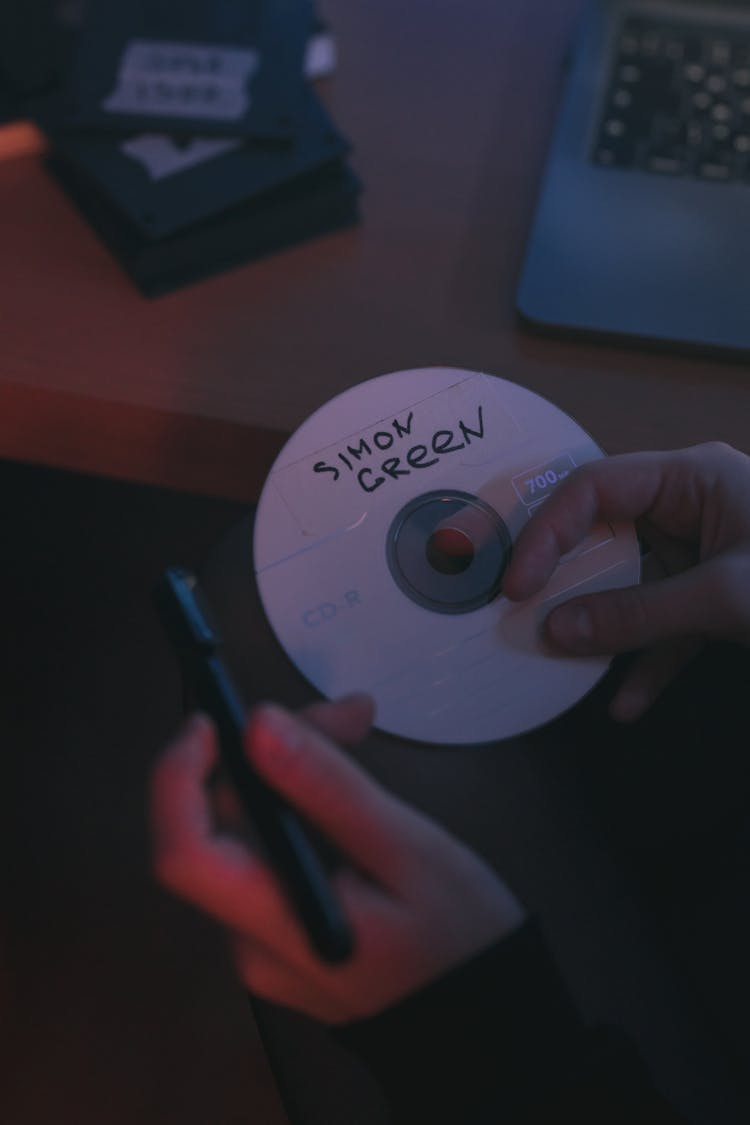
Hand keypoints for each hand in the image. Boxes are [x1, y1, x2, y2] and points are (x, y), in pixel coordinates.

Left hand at [150, 696, 524, 1023]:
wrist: (492, 1022)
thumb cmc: (462, 941)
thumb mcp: (407, 850)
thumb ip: (327, 789)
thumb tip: (256, 725)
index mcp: (278, 929)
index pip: (183, 856)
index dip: (178, 780)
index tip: (211, 721)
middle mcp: (253, 944)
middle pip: (223, 828)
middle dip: (269, 755)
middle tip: (346, 715)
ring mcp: (266, 946)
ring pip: (249, 835)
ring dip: (291, 773)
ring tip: (355, 729)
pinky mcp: (285, 937)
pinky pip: (272, 859)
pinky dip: (302, 809)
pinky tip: (347, 782)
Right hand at [503, 442, 749, 721]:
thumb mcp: (723, 597)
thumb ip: (636, 614)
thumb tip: (557, 630)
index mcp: (691, 478)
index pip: (594, 491)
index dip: (548, 534)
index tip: (520, 586)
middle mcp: (690, 508)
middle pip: (606, 540)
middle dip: (571, 587)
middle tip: (527, 622)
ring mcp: (704, 553)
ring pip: (633, 588)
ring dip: (606, 632)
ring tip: (569, 666)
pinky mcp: (718, 599)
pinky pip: (667, 625)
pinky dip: (648, 662)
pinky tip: (630, 704)